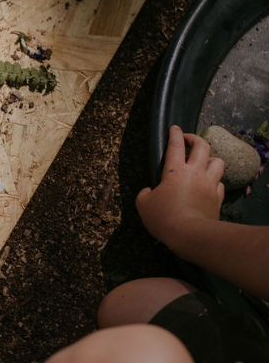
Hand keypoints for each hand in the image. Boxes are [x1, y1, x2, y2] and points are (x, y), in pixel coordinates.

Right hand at [136, 125, 224, 251]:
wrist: (190, 234)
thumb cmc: (163, 217)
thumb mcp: (143, 204)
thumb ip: (145, 193)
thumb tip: (149, 190)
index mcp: (175, 171)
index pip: (175, 146)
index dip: (174, 134)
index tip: (174, 128)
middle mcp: (195, 173)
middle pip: (203, 147)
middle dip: (196, 139)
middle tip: (189, 140)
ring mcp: (209, 184)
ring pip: (217, 162)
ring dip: (210, 159)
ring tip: (203, 162)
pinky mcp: (217, 198)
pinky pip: (220, 183)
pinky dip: (214, 180)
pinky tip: (209, 184)